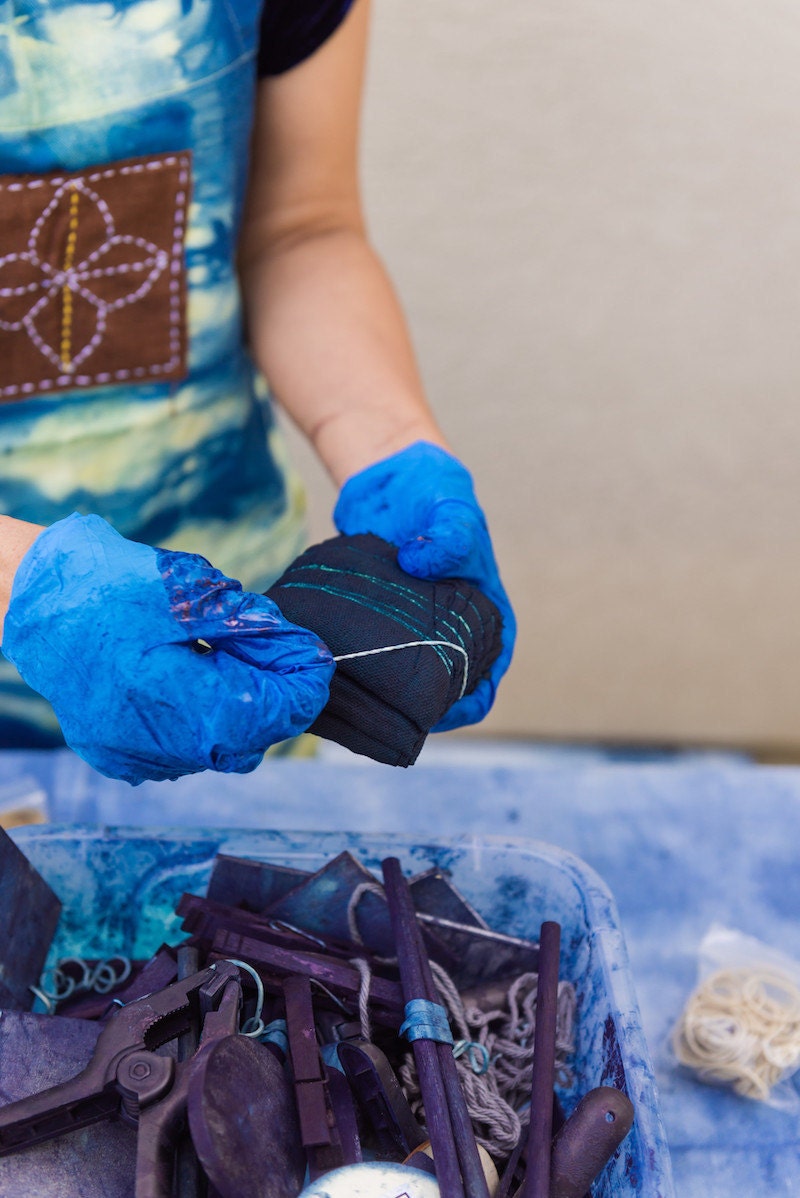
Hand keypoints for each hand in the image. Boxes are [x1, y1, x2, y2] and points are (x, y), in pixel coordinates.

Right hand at [1, 514, 333, 783]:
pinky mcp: (115, 755)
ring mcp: (130, 756)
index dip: (300, 689)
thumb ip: (253, 627)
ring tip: (229, 662)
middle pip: (247, 740)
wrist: (31, 598)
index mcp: (172, 698)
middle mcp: (152, 743)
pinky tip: (191, 684)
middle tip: (279, 656)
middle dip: (273, 702)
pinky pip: (181, 752)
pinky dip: (201, 723)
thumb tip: (302, 651)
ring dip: (237, 714)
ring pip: (216, 751)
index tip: (317, 662)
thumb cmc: (111, 584)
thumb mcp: (192, 591)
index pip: (264, 712)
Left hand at [333, 441, 515, 728]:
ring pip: (406, 679)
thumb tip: (420, 563)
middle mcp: (452, 632)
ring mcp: (415, 629)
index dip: (465, 706)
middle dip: (420, 708)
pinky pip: (373, 657)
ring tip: (360, 700)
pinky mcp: (380, 622)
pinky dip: (361, 669)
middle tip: (387, 714)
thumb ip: (449, 536)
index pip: (486, 682)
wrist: (393, 477)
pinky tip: (337, 674)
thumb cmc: (437, 495)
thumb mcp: (453, 511)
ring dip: (388, 694)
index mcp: (486, 618)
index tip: (434, 714)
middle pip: (443, 691)